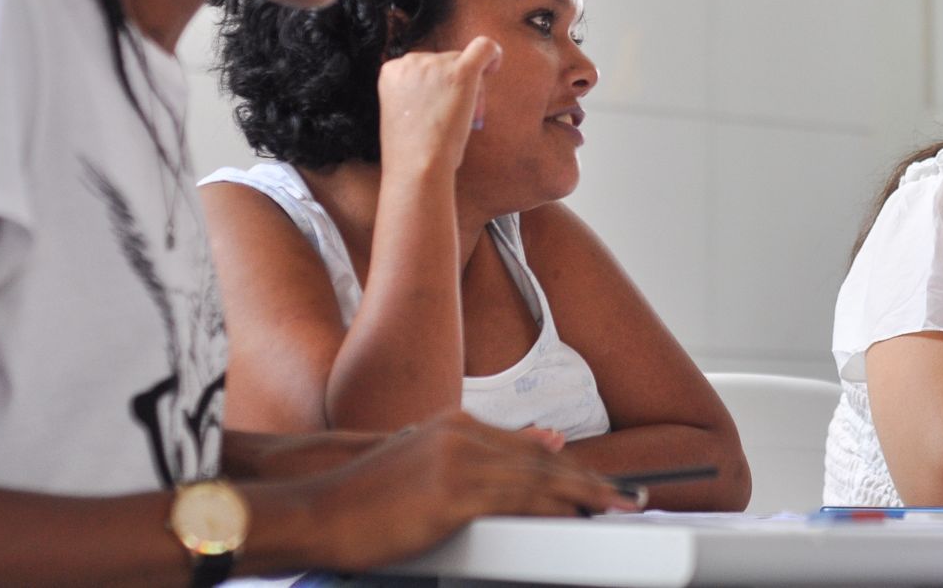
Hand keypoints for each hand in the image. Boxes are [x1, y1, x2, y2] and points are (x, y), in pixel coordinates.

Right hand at [311, 409, 638, 571]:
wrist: (312, 508)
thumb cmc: (358, 501)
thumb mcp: (417, 467)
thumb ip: (464, 461)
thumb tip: (500, 464)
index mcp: (454, 426)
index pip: (529, 448)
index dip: (569, 467)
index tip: (600, 483)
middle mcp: (462, 433)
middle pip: (543, 459)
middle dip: (590, 479)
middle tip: (630, 495)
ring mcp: (458, 459)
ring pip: (540, 477)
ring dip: (586, 493)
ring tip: (620, 506)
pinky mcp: (452, 491)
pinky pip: (519, 499)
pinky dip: (556, 508)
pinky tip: (580, 517)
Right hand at [377, 36, 501, 178]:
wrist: (417, 164)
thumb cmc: (412, 150)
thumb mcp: (403, 112)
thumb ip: (418, 92)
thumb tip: (447, 86)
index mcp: (391, 71)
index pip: (423, 68)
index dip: (436, 86)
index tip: (439, 109)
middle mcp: (411, 61)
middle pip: (445, 62)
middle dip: (456, 86)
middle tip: (460, 119)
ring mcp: (435, 64)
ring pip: (463, 62)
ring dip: (470, 87)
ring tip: (466, 118)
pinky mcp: (461, 71)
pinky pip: (483, 48)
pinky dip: (492, 53)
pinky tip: (494, 66)